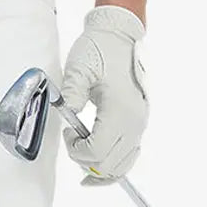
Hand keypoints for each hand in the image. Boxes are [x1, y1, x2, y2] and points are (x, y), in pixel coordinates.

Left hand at [60, 4, 148, 185]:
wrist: (119, 36)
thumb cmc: (99, 48)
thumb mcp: (80, 66)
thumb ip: (72, 91)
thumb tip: (67, 111)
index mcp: (120, 111)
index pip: (98, 151)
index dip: (76, 150)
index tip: (67, 132)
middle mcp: (135, 123)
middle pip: (110, 165)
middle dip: (86, 161)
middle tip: (71, 143)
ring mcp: (139, 124)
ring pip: (123, 166)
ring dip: (101, 170)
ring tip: (82, 160)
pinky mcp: (138, 122)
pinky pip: (129, 155)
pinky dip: (114, 164)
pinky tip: (99, 163)